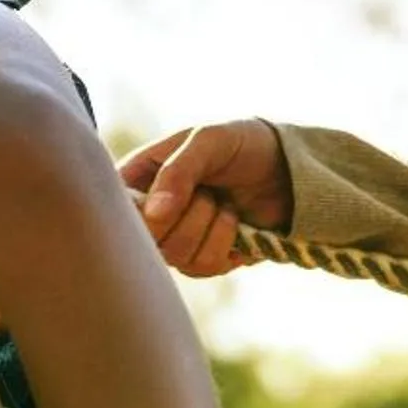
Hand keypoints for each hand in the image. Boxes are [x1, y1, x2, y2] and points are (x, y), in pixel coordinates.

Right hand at [118, 119, 292, 278]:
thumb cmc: (241, 144)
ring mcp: (177, 238)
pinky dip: (225, 243)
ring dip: (210, 229)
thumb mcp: (209, 141)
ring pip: (176, 258)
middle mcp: (152, 212)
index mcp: (140, 178)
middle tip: (207, 193)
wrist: (288, 168)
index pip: (118, 210)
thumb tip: (154, 215)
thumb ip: (178, 172)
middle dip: (187, 218)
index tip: (169, 201)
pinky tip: (233, 221)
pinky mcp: (204, 258)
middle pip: (148, 241)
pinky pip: (204, 267)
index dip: (140, 214)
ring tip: (223, 203)